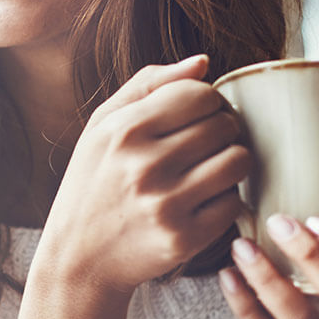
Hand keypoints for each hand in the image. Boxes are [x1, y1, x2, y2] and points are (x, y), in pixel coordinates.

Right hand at [34, 53, 251, 290]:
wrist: (79, 256)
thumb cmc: (93, 183)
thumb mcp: (101, 127)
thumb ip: (147, 86)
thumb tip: (202, 62)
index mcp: (124, 130)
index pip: (200, 93)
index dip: (207, 101)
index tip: (196, 116)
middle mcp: (145, 165)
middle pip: (224, 125)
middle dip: (221, 130)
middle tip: (203, 145)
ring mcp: (166, 203)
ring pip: (238, 161)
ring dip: (231, 162)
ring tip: (208, 169)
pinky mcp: (184, 237)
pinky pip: (234, 202)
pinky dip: (224, 199)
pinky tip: (201, 200)